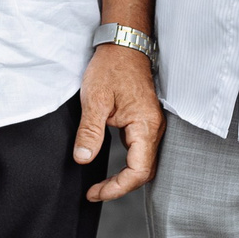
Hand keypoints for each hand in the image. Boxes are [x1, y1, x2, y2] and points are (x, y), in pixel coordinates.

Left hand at [75, 43, 162, 202]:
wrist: (123, 45)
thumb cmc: (111, 68)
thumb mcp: (94, 100)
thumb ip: (90, 132)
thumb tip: (83, 159)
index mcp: (146, 126)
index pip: (138, 171)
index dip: (117, 188)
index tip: (95, 192)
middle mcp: (154, 128)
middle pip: (144, 172)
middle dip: (120, 187)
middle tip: (95, 192)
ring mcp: (152, 125)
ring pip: (144, 163)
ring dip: (125, 177)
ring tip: (101, 185)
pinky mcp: (145, 122)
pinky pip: (141, 151)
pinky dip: (128, 164)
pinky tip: (111, 166)